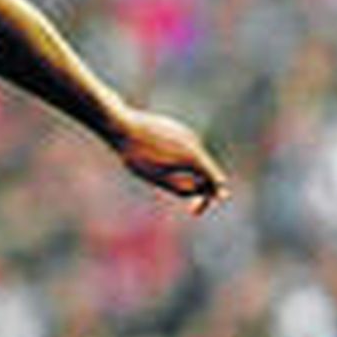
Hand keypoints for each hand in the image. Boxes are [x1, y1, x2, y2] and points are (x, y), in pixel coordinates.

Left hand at [113, 111, 229, 214]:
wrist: (120, 125)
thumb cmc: (138, 154)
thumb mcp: (159, 178)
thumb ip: (183, 188)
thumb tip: (202, 192)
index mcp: (193, 155)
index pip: (215, 180)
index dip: (211, 197)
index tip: (196, 211)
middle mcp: (194, 141)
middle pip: (206, 170)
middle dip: (199, 188)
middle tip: (188, 208)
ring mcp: (185, 133)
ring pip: (193, 160)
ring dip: (187, 174)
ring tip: (156, 171)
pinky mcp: (176, 128)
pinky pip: (182, 150)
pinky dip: (177, 162)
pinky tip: (153, 158)